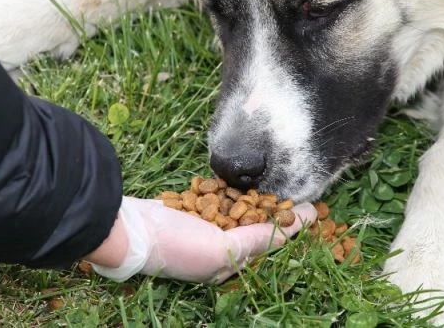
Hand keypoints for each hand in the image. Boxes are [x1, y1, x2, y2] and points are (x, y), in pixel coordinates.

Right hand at [91, 196, 316, 282]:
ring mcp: (203, 227)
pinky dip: (232, 190)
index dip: (289, 227)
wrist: (131, 229)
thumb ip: (257, 240)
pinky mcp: (191, 208)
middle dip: (277, 211)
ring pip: (239, 209)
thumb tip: (291, 231)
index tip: (312, 209)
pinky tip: (244, 178)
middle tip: (301, 192)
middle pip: (256, 226)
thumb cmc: (176, 246)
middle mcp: (217, 248)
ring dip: (258, 198)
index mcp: (226, 265)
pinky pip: (218, 197)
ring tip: (279, 181)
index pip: (266, 244)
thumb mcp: (223, 249)